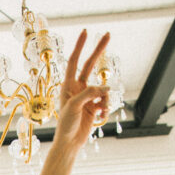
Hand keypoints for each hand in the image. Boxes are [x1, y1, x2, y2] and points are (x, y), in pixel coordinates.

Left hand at [53, 29, 110, 152]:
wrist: (70, 143)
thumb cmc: (66, 125)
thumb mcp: (74, 107)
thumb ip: (88, 93)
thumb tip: (104, 88)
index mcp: (68, 86)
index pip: (74, 61)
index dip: (79, 46)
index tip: (86, 32)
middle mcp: (78, 88)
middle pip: (90, 64)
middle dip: (98, 50)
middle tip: (108, 34)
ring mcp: (87, 97)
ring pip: (103, 88)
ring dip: (104, 99)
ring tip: (99, 110)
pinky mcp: (95, 106)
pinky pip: (106, 101)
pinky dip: (106, 108)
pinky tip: (101, 117)